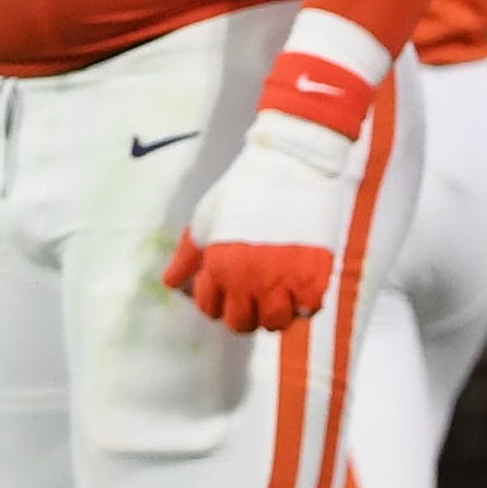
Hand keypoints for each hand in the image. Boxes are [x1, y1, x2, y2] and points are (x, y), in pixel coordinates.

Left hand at [164, 22, 381, 332]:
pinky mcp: (315, 276)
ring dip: (276, 313)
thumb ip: (189, 255)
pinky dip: (305, 304)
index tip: (230, 290)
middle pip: (243, 324)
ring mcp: (284, 281)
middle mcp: (249, 280)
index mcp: (219, 267)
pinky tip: (302, 284)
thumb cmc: (246, 186)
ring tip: (280, 292)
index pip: (212, 310)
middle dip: (246, 312)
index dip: (219, 302)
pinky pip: (309, 310)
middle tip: (256, 294)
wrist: (294, 163)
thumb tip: (170, 283)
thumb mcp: (208, 218)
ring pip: (276, 324)